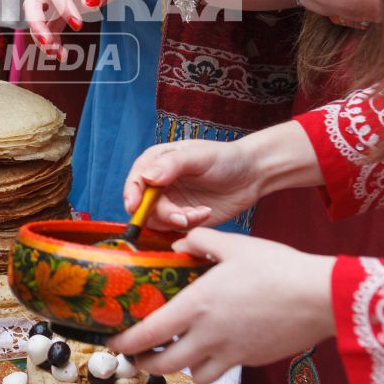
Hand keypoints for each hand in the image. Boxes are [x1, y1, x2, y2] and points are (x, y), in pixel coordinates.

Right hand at [24, 0, 151, 47]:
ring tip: (55, 54)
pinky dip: (53, 38)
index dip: (62, 7)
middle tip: (47, 43)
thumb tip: (88, 4)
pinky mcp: (61, 6)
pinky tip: (61, 55)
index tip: (78, 26)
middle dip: (37, 22)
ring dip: (43, 34)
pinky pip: (50, 24)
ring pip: (38, 14)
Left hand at [107, 228, 335, 381]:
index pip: (147, 334)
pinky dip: (207, 366)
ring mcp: (230, 352)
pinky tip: (211, 349)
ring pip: (191, 373)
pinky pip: (219, 371)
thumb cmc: (278, 269)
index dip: (124, 343)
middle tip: (136, 355)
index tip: (113, 340)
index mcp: (197, 305)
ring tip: (174, 352)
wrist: (320, 298)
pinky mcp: (250, 360)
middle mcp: (208, 335)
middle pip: (162, 364)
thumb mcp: (235, 245)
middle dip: (143, 363)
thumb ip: (201, 241)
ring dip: (177, 366)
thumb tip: (181, 242)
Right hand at [122, 138, 267, 230]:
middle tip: (183, 217)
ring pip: (157, 220)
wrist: (251, 175)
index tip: (135, 206)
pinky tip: (205, 213)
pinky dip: (189, 224)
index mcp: (158, 161)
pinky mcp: (182, 216)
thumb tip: (146, 177)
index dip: (132, 193)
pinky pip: (175, 227)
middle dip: (161, 213)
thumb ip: (171, 165)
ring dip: (177, 220)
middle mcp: (160, 182)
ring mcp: (170, 201)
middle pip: (144, 204)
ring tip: (200, 213)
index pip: (136, 179)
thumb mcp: (199, 156)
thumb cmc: (226, 158)